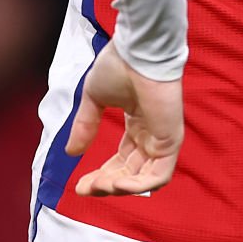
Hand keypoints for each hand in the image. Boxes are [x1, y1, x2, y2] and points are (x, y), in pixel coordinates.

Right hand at [68, 42, 183, 196]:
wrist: (136, 52)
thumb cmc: (119, 66)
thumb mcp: (94, 100)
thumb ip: (85, 126)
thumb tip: (71, 153)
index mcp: (136, 124)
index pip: (121, 161)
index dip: (101, 176)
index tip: (79, 185)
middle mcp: (151, 135)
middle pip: (130, 173)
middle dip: (106, 185)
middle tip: (85, 189)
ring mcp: (163, 139)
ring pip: (145, 179)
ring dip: (120, 188)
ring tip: (100, 185)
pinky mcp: (171, 140)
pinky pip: (160, 175)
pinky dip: (139, 185)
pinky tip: (117, 183)